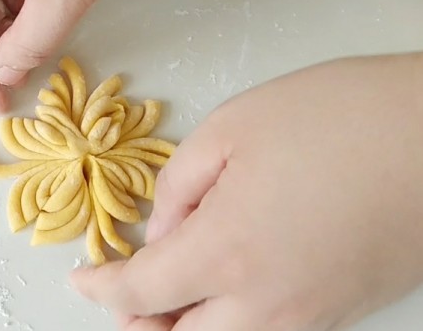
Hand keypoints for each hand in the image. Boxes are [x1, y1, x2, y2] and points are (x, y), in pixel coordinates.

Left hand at [71, 53, 422, 330]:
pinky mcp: (342, 312)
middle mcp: (266, 302)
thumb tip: (161, 229)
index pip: (140, 293)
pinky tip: (229, 289)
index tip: (84, 280)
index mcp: (227, 252)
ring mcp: (310, 315)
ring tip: (170, 294)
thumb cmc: (343, 117)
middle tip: (123, 295)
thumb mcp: (232, 129)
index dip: (101, 289)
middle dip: (140, 325)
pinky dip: (235, 325)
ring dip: (187, 330)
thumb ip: (177, 187)